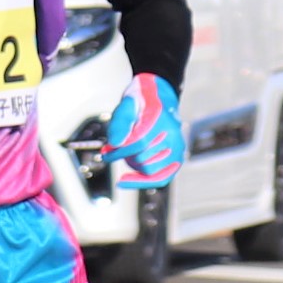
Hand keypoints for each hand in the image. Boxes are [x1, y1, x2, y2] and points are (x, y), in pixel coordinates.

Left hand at [104, 72, 184, 188]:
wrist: (161, 101)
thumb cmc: (141, 103)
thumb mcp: (127, 103)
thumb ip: (121, 121)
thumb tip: (115, 142)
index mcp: (161, 118)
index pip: (138, 143)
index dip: (118, 151)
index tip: (105, 153)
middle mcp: (173, 134)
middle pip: (142, 159)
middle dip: (123, 157)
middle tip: (113, 150)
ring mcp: (178, 148)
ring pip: (148, 171)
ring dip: (132, 166)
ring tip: (126, 155)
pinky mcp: (177, 160)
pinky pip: (161, 179)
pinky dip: (142, 182)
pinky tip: (125, 181)